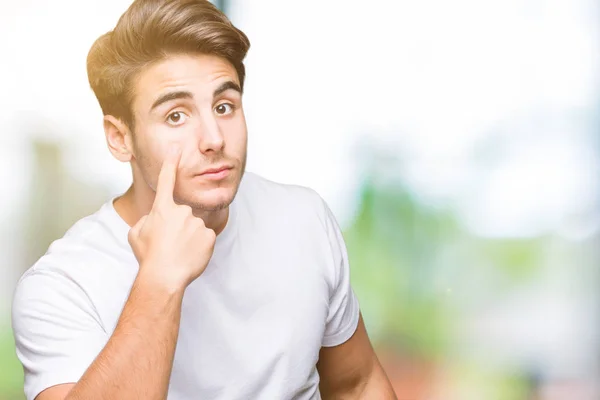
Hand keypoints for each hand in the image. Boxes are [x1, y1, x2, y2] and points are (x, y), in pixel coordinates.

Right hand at [128, 145, 216, 291]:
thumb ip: (148, 220)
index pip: (166, 181)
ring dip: (188, 238)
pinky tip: (189, 255)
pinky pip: (204, 238)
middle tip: (168, 244)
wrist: (164, 276)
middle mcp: (182, 211)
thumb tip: (156, 218)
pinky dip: (198, 247)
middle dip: (177, 227)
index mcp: (162, 209)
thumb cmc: (148, 256)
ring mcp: (197, 223)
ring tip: (177, 252)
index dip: (171, 164)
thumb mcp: (136, 233)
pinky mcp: (209, 235)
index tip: (176, 150)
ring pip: (194, 228)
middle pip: (182, 215)